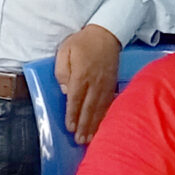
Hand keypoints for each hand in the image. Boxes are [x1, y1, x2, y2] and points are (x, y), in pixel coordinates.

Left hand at [54, 24, 122, 141]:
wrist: (106, 34)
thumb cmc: (82, 42)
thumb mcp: (65, 51)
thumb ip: (62, 71)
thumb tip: (65, 90)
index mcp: (82, 74)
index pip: (76, 98)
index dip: (73, 114)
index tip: (70, 127)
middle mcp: (95, 82)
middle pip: (89, 107)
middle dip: (84, 125)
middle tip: (80, 140)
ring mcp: (106, 85)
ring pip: (100, 108)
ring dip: (94, 125)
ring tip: (89, 138)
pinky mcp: (112, 85)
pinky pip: (109, 104)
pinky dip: (105, 116)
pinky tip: (103, 126)